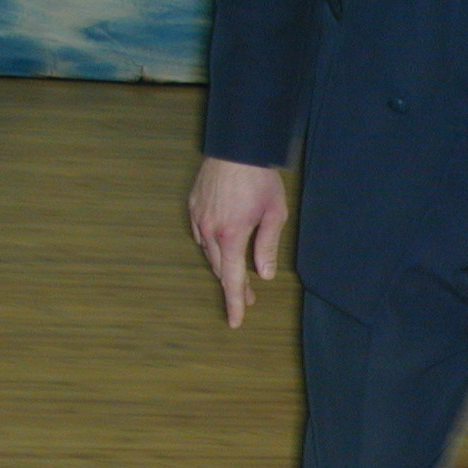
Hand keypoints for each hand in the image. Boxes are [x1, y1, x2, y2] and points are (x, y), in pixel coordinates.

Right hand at [188, 158, 287, 327]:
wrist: (236, 146)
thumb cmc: (260, 178)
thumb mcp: (274, 214)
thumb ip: (268, 246)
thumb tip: (264, 273)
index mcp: (230, 236)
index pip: (231, 278)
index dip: (234, 302)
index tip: (236, 322)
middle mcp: (209, 230)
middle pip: (220, 268)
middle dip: (234, 285)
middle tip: (249, 297)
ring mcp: (198, 217)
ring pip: (209, 252)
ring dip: (223, 265)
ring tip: (239, 276)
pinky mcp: (193, 205)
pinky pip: (201, 234)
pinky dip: (213, 245)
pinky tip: (223, 246)